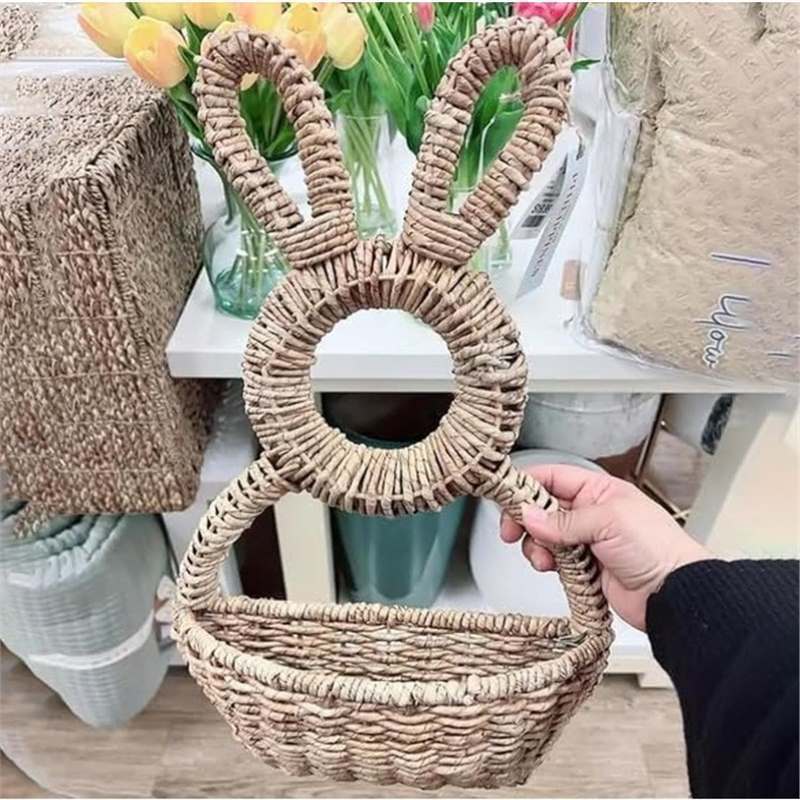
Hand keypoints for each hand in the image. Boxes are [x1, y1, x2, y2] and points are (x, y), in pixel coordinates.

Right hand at [500, 464, 710, 630]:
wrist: (674, 594)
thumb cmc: (656, 548)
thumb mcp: (607, 522)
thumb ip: (564, 520)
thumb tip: (528, 515)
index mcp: (598, 491)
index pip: (553, 478)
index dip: (526, 485)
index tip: (505, 497)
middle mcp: (590, 512)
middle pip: (543, 508)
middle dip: (525, 520)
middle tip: (511, 532)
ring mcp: (587, 540)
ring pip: (545, 536)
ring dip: (535, 546)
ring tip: (542, 557)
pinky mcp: (585, 567)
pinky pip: (554, 560)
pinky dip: (547, 563)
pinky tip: (552, 568)